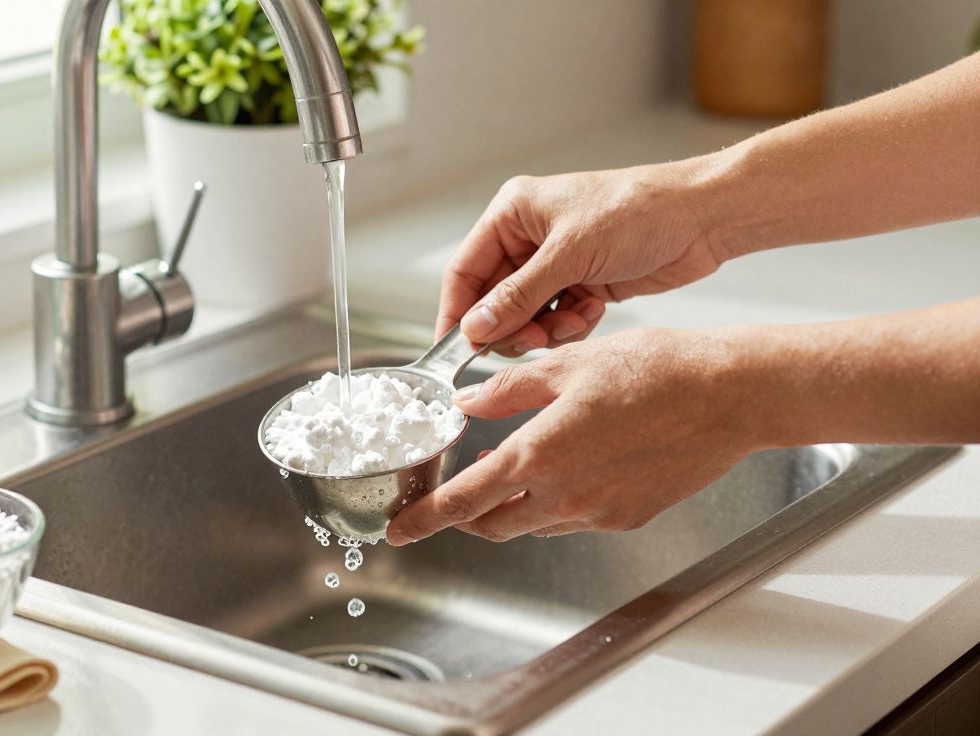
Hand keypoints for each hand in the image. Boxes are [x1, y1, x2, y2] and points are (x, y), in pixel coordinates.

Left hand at [386, 327, 761, 544]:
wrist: (729, 397)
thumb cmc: (658, 371)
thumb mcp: (568, 365)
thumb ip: (509, 389)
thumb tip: (470, 403)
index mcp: (540, 455)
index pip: (464, 500)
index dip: (425, 518)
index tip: (401, 529)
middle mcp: (566, 495)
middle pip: (494, 524)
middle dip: (467, 517)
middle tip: (455, 499)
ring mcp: (599, 513)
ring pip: (535, 522)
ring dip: (515, 505)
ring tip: (520, 465)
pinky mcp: (628, 517)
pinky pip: (576, 518)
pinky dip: (559, 501)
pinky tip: (573, 465)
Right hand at [440, 162, 731, 354]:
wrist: (702, 219)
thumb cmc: (639, 211)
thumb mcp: (570, 254)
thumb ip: (518, 295)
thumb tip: (476, 326)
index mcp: (513, 214)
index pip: (466, 271)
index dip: (457, 313)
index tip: (454, 351)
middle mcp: (529, 238)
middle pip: (494, 300)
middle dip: (512, 326)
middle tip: (531, 340)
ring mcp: (556, 263)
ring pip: (525, 317)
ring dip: (545, 329)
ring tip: (572, 320)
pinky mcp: (582, 284)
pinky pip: (557, 321)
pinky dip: (571, 326)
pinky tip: (594, 311)